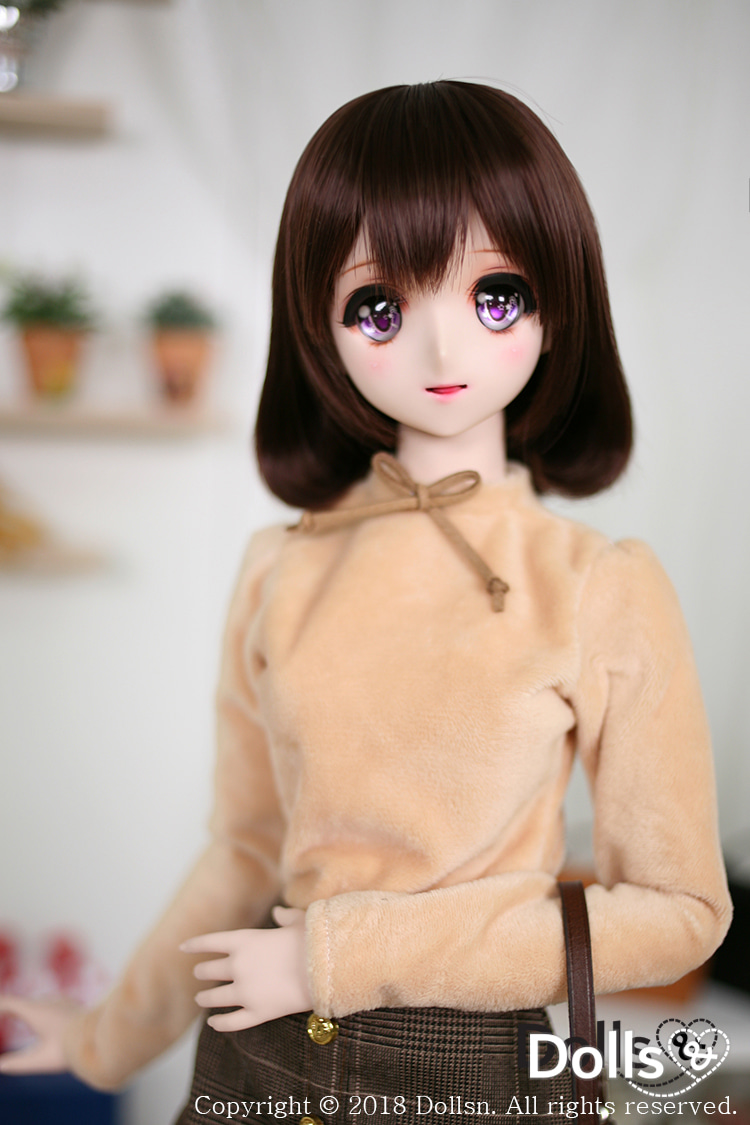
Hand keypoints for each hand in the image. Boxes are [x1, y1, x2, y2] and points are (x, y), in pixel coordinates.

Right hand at [0, 995, 80, 1073]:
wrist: (101, 1036)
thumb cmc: (69, 1049)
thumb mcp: (39, 1060)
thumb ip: (17, 1063)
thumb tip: (1, 1066)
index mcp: (36, 1011)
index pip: (8, 1004)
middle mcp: (47, 1001)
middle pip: (19, 1003)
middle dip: (5, 1010)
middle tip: (1, 1014)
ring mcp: (58, 1001)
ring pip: (34, 1004)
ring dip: (21, 1010)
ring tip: (10, 1016)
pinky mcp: (68, 1004)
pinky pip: (46, 1005)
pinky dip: (35, 1012)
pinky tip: (38, 1021)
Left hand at [180, 906, 311, 1031]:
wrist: (324, 968)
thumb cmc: (313, 940)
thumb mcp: (299, 921)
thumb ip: (285, 917)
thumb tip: (278, 913)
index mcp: (245, 940)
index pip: (211, 942)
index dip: (195, 945)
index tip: (183, 948)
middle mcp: (238, 965)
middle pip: (209, 970)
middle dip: (202, 972)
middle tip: (199, 974)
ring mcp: (245, 991)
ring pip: (214, 997)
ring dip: (205, 997)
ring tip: (201, 998)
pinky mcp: (256, 1012)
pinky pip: (232, 1021)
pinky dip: (220, 1023)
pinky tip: (213, 1023)